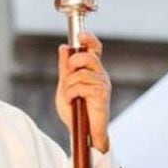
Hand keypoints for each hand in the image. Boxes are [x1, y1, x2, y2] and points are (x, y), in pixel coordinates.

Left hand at [56, 32, 110, 151]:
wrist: (83, 133)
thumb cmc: (76, 112)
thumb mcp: (65, 86)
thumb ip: (65, 68)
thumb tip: (63, 47)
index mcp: (92, 71)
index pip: (95, 49)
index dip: (89, 39)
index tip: (80, 35)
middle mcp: (100, 75)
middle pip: (87, 56)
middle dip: (72, 64)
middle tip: (68, 80)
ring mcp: (103, 84)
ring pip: (80, 73)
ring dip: (69, 86)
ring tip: (70, 97)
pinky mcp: (102, 94)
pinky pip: (81, 86)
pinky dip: (71, 94)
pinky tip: (73, 101)